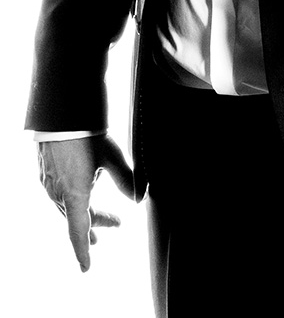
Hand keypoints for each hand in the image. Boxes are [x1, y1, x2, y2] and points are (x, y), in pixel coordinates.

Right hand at [38, 134, 133, 270]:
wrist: (62, 114)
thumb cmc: (87, 134)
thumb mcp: (112, 157)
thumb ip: (126, 179)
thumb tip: (139, 197)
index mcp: (74, 195)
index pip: (78, 232)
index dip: (83, 251)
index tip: (86, 267)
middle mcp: (58, 194)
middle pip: (76, 219)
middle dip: (94, 226)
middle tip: (110, 230)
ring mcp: (49, 184)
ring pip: (67, 206)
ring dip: (84, 213)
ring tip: (97, 217)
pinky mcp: (45, 173)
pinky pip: (59, 194)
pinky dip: (73, 200)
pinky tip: (82, 191)